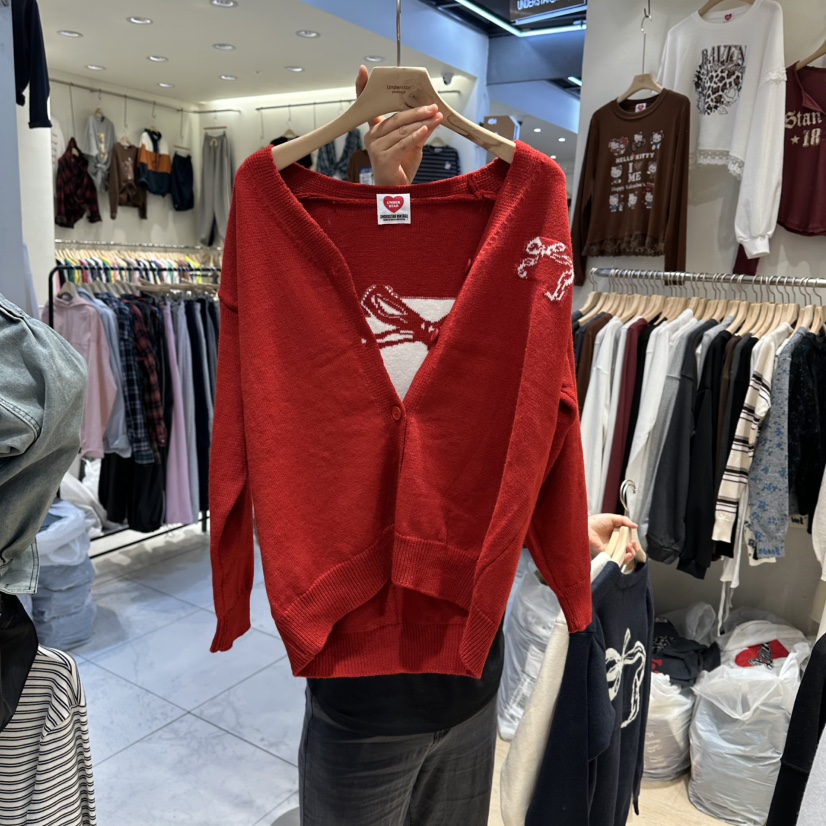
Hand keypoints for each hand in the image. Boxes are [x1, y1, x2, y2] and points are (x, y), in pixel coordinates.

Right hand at [356, 64, 443, 185]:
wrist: (396, 192)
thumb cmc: (401, 167)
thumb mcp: (413, 145)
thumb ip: (421, 130)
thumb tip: (434, 116)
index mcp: (375, 130)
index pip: (367, 107)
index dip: (363, 88)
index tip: (363, 71)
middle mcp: (372, 137)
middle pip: (395, 118)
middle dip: (416, 111)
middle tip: (432, 105)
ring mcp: (376, 148)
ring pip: (401, 130)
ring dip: (420, 122)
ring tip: (435, 116)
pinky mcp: (383, 159)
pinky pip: (402, 144)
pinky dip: (415, 136)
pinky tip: (425, 129)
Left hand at [588, 514, 640, 565]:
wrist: (586, 526)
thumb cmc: (597, 521)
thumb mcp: (613, 518)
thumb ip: (625, 521)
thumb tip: (636, 526)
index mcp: (617, 535)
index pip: (628, 542)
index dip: (633, 544)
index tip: (634, 541)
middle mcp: (615, 543)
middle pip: (628, 551)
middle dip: (634, 549)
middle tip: (632, 544)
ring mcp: (611, 550)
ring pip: (624, 556)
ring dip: (630, 554)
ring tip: (630, 549)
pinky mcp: (606, 554)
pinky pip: (616, 559)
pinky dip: (623, 559)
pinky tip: (626, 554)